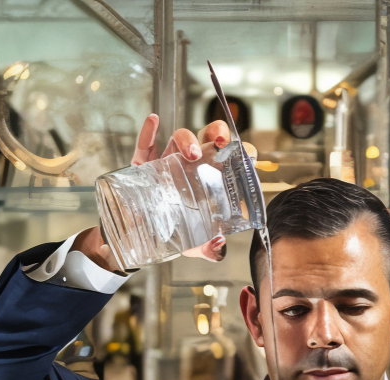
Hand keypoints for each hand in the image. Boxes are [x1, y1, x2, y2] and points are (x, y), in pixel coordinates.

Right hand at [133, 114, 239, 261]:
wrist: (142, 238)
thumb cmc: (174, 233)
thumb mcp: (195, 244)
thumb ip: (209, 248)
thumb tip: (217, 247)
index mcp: (209, 179)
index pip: (229, 157)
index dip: (240, 150)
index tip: (247, 153)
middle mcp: (191, 165)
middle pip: (207, 138)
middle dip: (216, 133)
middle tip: (220, 143)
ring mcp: (167, 162)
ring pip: (179, 138)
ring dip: (186, 139)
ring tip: (191, 153)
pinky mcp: (144, 166)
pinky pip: (145, 146)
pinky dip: (148, 132)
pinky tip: (154, 121)